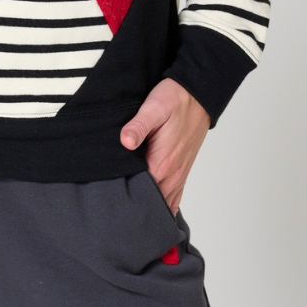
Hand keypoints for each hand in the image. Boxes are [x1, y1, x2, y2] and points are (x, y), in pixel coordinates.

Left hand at [118, 78, 210, 214]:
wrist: (198, 95)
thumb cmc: (175, 100)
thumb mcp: (154, 108)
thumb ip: (138, 126)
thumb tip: (125, 141)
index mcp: (162, 164)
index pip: (139, 193)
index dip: (122, 197)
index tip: (108, 199)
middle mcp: (172, 175)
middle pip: (150, 203)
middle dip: (133, 206)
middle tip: (113, 208)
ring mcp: (178, 175)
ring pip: (163, 204)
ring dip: (148, 208)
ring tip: (128, 211)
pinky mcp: (182, 171)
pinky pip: (174, 198)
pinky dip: (163, 206)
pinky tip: (151, 208)